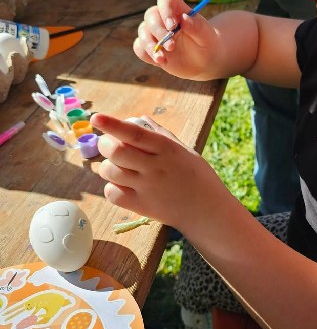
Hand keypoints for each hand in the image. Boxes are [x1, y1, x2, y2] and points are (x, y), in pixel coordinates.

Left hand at [93, 113, 225, 232]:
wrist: (208, 211)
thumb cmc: (198, 177)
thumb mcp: (185, 151)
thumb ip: (161, 134)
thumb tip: (139, 119)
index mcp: (167, 149)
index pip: (134, 134)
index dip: (113, 125)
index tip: (96, 117)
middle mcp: (155, 167)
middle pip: (116, 152)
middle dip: (105, 144)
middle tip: (108, 145)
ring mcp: (147, 188)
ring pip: (110, 172)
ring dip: (107, 166)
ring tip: (118, 167)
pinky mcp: (142, 207)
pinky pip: (112, 193)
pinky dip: (112, 187)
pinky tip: (123, 185)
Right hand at [133, 0, 221, 79]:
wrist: (204, 62)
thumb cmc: (207, 45)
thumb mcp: (207, 36)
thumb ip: (197, 27)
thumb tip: (184, 19)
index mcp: (178, 10)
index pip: (166, 0)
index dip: (166, 10)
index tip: (172, 26)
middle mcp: (163, 19)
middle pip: (151, 16)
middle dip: (158, 31)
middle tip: (171, 47)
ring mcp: (155, 33)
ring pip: (143, 32)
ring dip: (150, 45)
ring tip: (162, 59)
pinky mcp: (150, 48)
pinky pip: (139, 47)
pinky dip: (145, 54)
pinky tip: (159, 62)